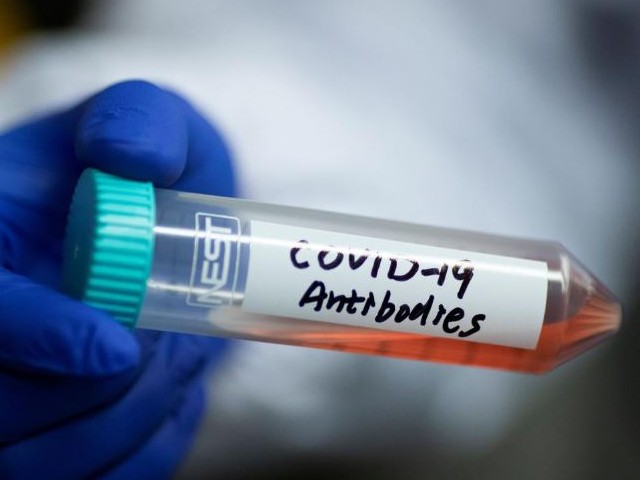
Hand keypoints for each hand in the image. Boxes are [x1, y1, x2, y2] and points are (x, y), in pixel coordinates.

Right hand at [0, 80, 235, 478]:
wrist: (153, 225)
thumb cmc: (147, 174)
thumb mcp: (147, 125)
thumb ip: (138, 122)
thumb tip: (128, 159)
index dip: (34, 334)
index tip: (119, 345)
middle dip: (104, 392)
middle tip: (174, 349)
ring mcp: (4, 398)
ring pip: (40, 465)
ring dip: (133, 419)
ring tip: (180, 359)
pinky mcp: (41, 442)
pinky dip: (145, 449)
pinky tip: (174, 396)